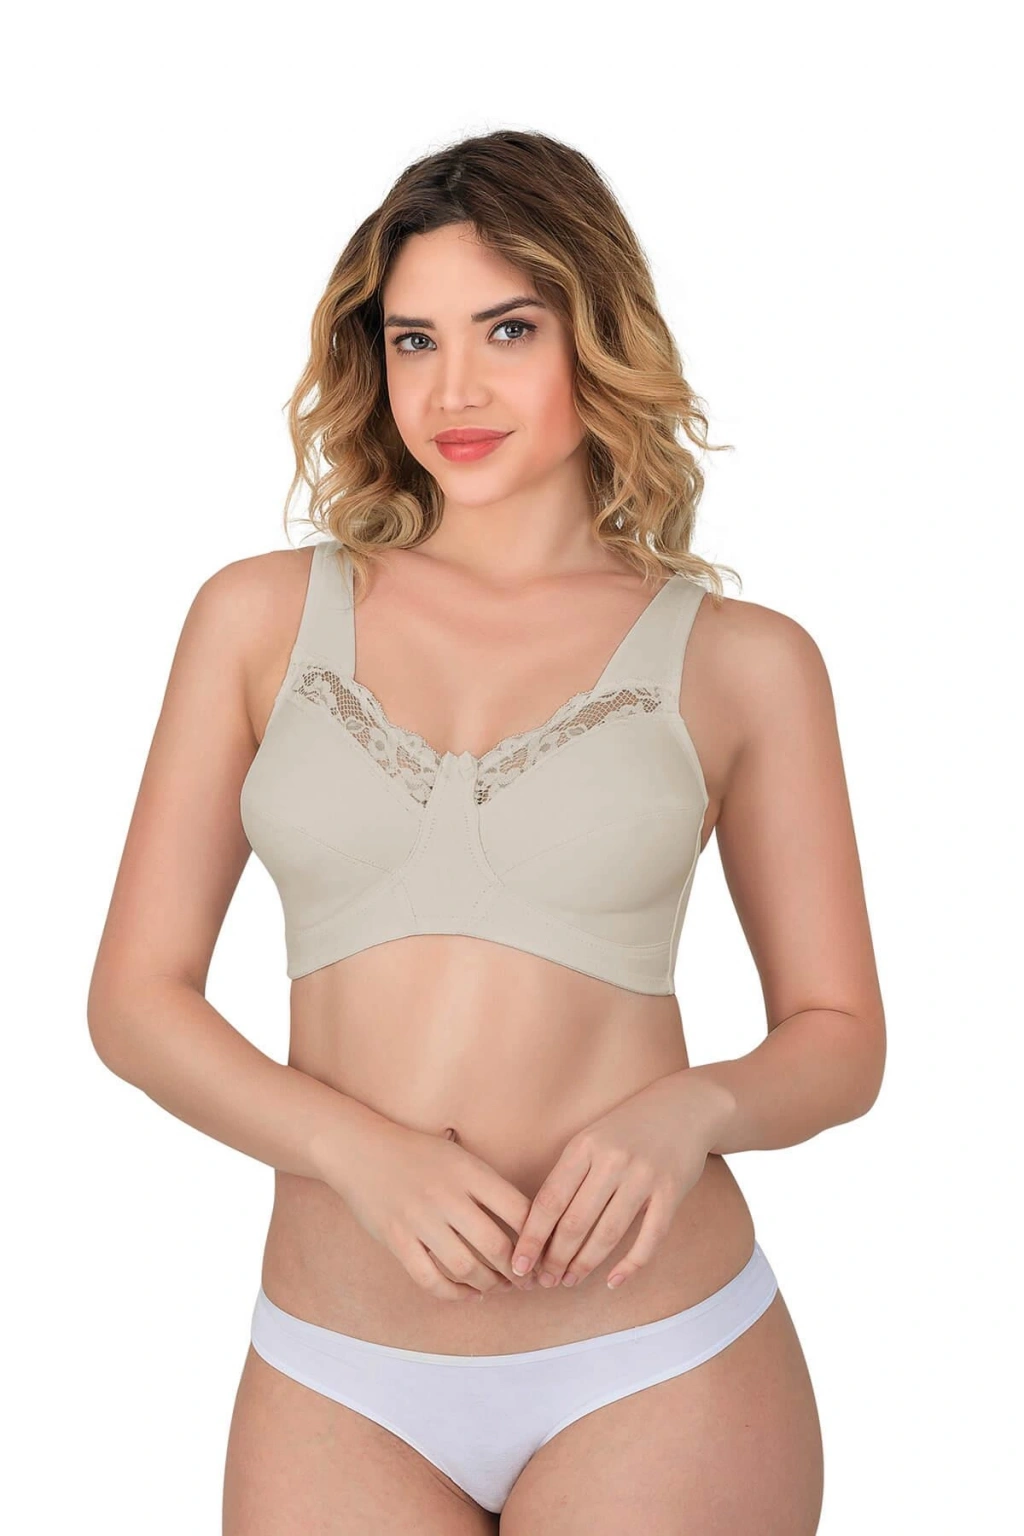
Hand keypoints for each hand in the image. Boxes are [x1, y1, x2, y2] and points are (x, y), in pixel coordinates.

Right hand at [319, 1115, 534, 1301]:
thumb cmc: (418, 1154)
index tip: (544, 1253)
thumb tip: (528, 1224)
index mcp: (469, 1171)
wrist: (361, 1150)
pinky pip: (430, 1279)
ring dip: (489, 1285)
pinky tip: (468, 1294)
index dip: (537, 1238)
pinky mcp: (396, 1239)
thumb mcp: (460, 1157)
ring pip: (466, 1267)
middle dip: (517, 1271)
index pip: (518, 1210)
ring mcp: (419, 1219)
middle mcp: (447, 1195)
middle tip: (526, 1280)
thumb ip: (489, 1186)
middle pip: (496, 1245)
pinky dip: (454, 1294)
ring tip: (499, 1287)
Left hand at [509, 1071, 732, 1290]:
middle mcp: (612, 1160)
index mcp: (584, 1146)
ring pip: (608, 1234)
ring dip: (585, 1265)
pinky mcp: (671, 1191)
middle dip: (555, 1258)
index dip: (532, 1237)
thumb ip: (569, 1176)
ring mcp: (644, 1176)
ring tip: (570, 1281)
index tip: (518, 1264)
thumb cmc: (627, 1129)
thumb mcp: (591, 1139)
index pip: (550, 1200)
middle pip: (575, 1222)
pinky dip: (630, 1265)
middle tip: (544, 1282)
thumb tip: (539, 1228)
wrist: (683, 1106)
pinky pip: (649, 1238)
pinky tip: (613, 1281)